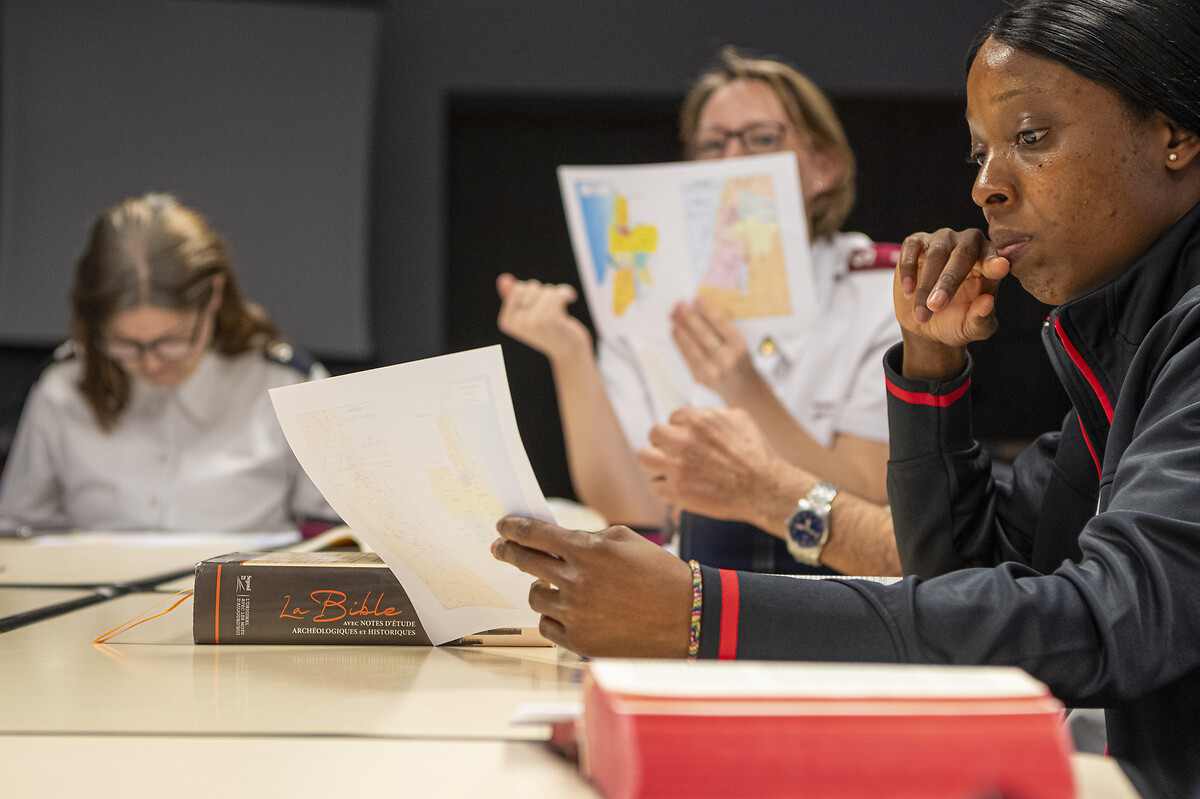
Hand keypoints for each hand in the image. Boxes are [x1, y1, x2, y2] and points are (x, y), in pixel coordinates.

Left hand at [491, 516, 691, 656]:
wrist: (687, 617)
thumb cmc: (660, 574)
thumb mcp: (626, 539)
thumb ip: (588, 538)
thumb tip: (555, 542)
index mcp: (588, 550)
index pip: (534, 534)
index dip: (513, 528)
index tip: (503, 526)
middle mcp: (576, 581)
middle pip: (525, 562)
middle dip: (509, 552)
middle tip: (501, 548)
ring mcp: (576, 614)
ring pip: (536, 597)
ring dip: (541, 587)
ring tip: (555, 585)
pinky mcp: (579, 642)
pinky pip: (547, 626)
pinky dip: (554, 616)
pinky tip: (567, 610)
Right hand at [496, 273, 590, 362]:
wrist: (568, 351)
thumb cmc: (549, 331)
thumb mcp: (528, 313)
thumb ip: (513, 296)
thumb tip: (505, 279)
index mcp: (506, 321)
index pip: (516, 289)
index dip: (531, 293)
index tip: (539, 306)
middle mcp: (517, 323)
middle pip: (529, 287)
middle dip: (543, 293)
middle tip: (550, 310)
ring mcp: (532, 321)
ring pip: (545, 290)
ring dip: (556, 296)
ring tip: (559, 311)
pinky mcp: (549, 318)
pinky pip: (556, 293)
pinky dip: (566, 293)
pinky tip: (571, 298)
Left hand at [637, 406, 801, 530]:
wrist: (765, 489)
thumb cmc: (756, 454)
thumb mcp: (739, 418)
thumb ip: (712, 414)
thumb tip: (698, 414)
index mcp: (696, 419)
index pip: (672, 418)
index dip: (682, 429)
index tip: (690, 440)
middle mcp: (682, 440)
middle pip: (655, 434)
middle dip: (666, 443)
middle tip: (679, 454)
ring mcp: (676, 466)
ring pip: (645, 457)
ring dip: (656, 462)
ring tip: (670, 469)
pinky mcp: (676, 491)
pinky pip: (656, 485)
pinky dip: (667, 488)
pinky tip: (682, 488)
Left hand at [670, 297, 764, 404]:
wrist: (742, 388)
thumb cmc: (741, 361)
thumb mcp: (740, 343)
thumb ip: (723, 328)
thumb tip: (699, 308)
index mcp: (740, 348)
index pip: (721, 325)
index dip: (708, 310)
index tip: (698, 299)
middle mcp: (726, 360)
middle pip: (703, 335)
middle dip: (690, 318)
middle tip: (680, 304)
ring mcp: (711, 371)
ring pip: (691, 346)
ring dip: (680, 328)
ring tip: (674, 315)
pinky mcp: (699, 377)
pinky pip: (686, 356)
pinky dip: (679, 341)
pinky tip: (675, 330)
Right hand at [895, 229, 1009, 377]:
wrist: (924, 321)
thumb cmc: (955, 321)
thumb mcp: (971, 329)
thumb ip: (982, 319)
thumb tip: (987, 302)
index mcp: (989, 261)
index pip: (994, 258)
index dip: (994, 262)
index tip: (999, 269)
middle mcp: (968, 244)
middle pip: (963, 254)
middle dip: (948, 281)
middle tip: (936, 306)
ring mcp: (942, 240)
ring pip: (936, 253)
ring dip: (926, 284)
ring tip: (922, 313)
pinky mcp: (916, 243)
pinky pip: (912, 248)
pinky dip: (908, 269)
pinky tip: (908, 291)